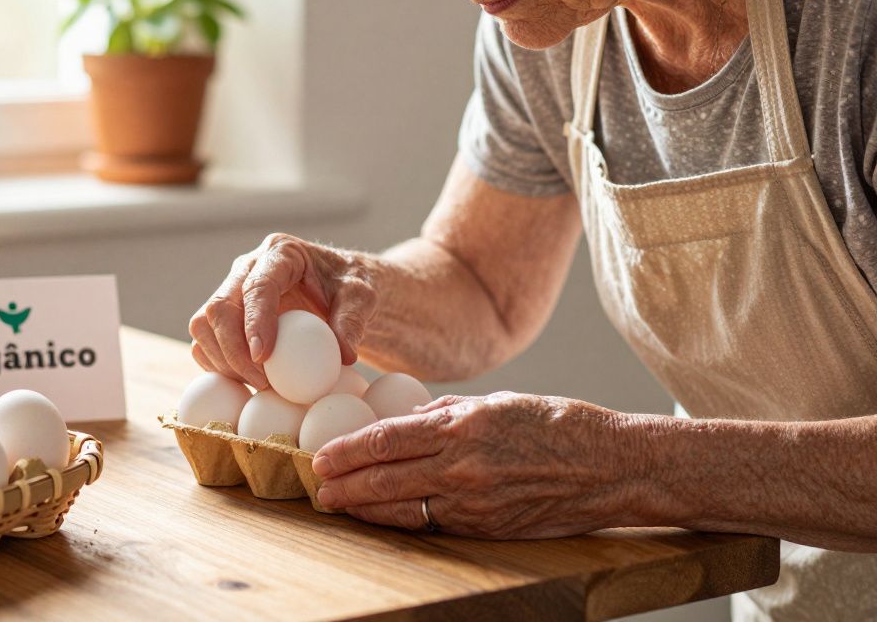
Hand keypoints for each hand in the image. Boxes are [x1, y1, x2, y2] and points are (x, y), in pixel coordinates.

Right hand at [188, 233, 377, 388]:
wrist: (339, 290)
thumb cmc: (350, 288)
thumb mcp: (362, 298)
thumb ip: (353, 321)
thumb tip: (343, 355)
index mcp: (281, 254)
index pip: (257, 286)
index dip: (255, 322)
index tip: (264, 358)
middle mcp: (247, 268)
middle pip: (219, 307)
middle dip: (233, 351)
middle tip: (263, 384)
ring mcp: (232, 291)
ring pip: (203, 326)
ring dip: (223, 361)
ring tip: (259, 385)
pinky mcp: (226, 315)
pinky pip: (206, 342)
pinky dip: (219, 366)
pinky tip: (247, 381)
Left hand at [312, 392, 653, 537]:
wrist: (613, 467)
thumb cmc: (559, 425)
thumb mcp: (499, 401)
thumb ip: (450, 411)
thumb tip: (410, 417)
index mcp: (463, 425)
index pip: (387, 439)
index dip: (347, 451)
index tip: (321, 456)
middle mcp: (463, 465)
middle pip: (385, 478)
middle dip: (344, 484)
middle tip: (317, 486)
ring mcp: (475, 501)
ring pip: (403, 508)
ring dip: (365, 508)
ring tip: (338, 504)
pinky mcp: (488, 527)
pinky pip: (433, 524)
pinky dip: (402, 520)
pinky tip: (382, 517)